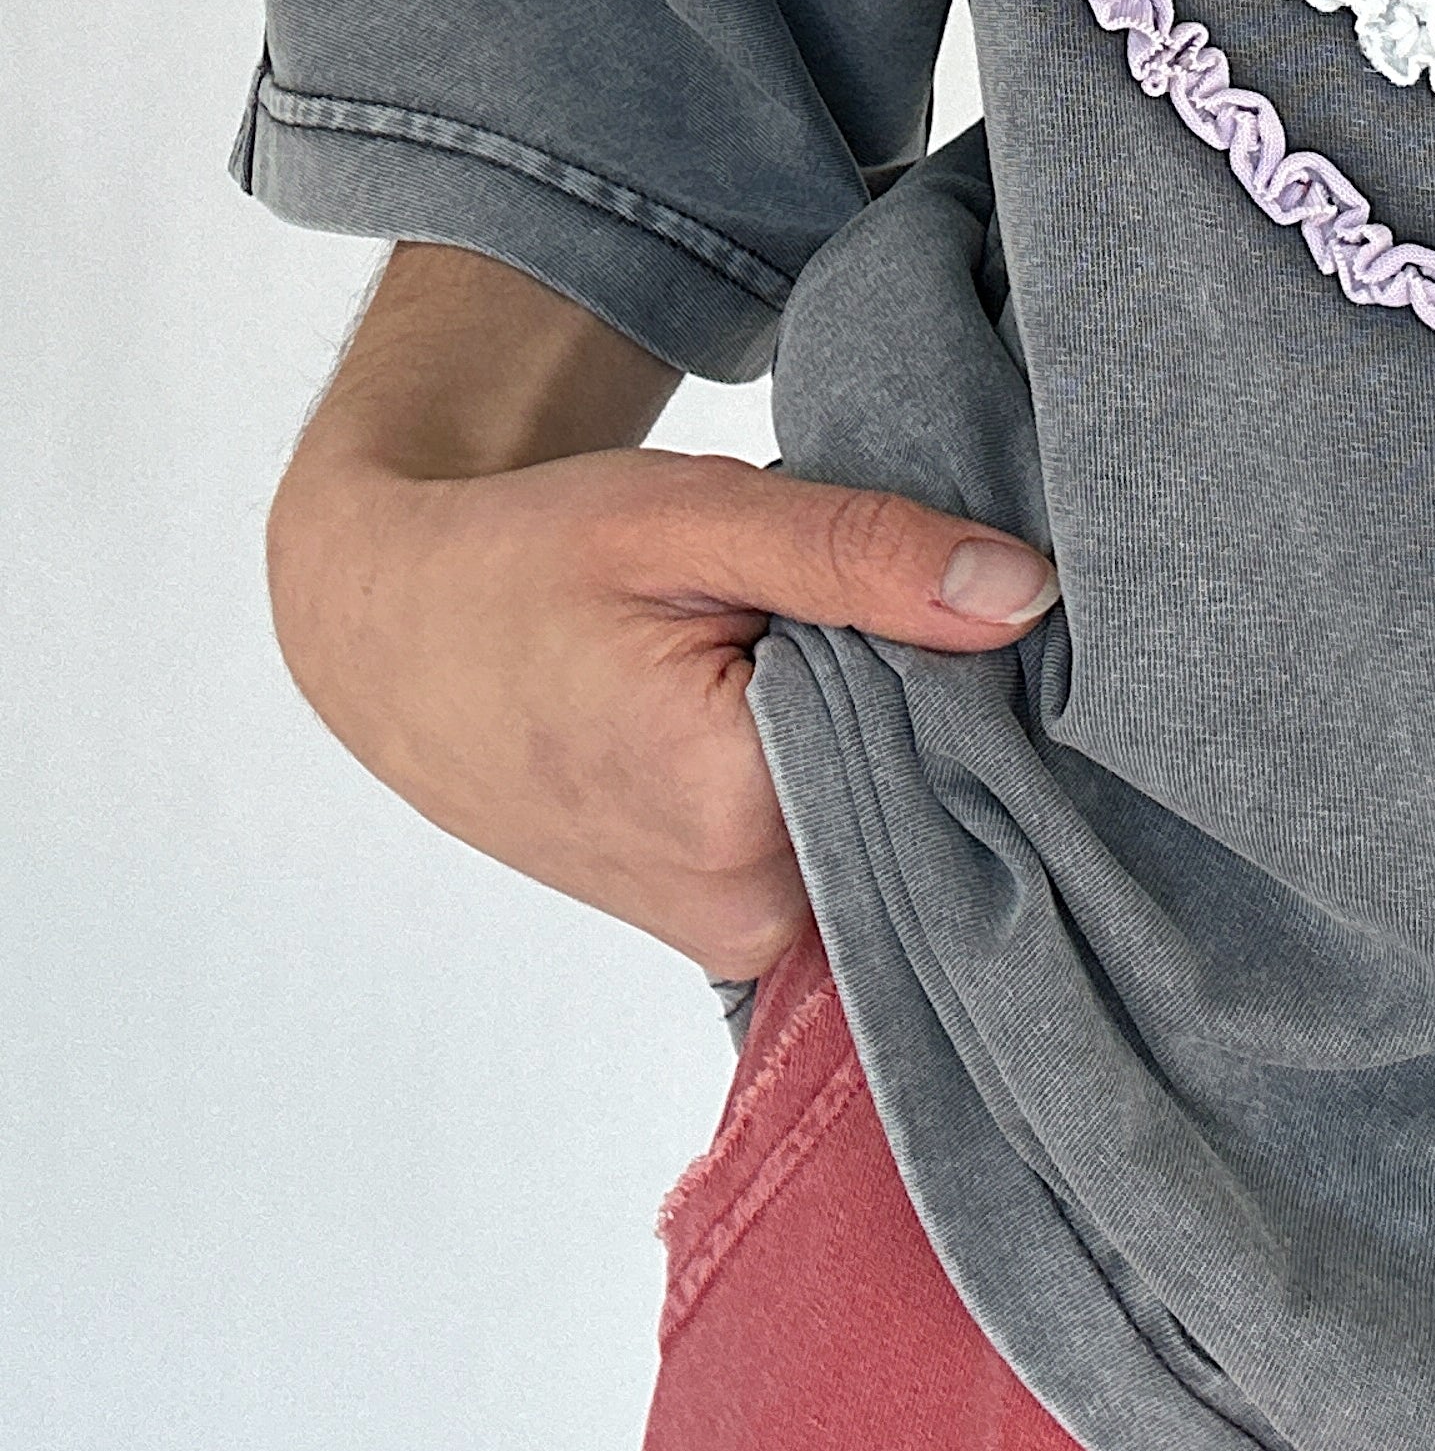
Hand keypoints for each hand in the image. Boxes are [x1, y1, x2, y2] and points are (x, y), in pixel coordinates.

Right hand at [267, 240, 1057, 976]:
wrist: (392, 632)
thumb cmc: (523, 560)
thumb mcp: (693, 515)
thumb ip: (861, 552)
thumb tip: (1026, 593)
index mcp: (733, 811)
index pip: (946, 738)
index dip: (967, 652)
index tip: (954, 582)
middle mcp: (740, 909)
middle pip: (924, 796)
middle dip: (933, 698)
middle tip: (877, 603)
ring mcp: (731, 935)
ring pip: (887, 828)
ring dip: (887, 739)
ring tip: (813, 646)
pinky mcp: (723, 927)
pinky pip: (838, 858)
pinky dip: (846, 781)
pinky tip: (815, 707)